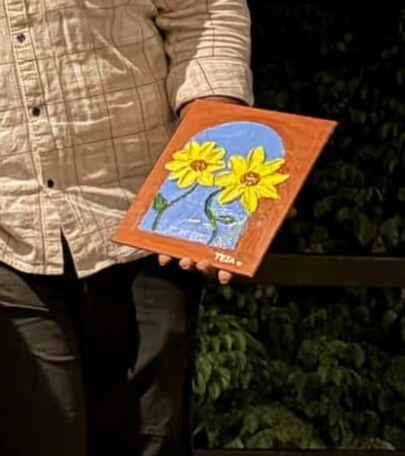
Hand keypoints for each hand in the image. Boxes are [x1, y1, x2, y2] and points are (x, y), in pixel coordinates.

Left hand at [156, 206, 296, 286]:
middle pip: (206, 265)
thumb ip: (273, 210)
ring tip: (183, 260)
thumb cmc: (238, 198)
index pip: (228, 265)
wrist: (207, 178)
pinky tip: (161, 256)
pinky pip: (168, 248)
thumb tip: (294, 210)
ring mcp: (191, 243)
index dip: (226, 273)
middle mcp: (210, 248)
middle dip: (203, 268)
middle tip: (200, 263)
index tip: (224, 277)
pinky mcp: (174, 236)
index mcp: (228, 247)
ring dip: (184, 262)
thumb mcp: (256, 204)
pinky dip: (164, 253)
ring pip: (187, 259)